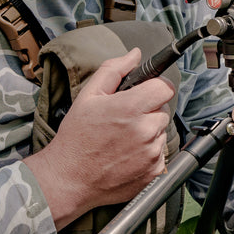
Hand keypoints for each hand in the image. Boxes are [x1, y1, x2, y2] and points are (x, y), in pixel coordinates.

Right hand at [23, 48, 175, 229]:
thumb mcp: (88, 96)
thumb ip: (113, 71)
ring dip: (148, 133)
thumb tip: (134, 55)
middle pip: (163, 110)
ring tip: (122, 140)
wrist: (69, 179)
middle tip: (124, 121)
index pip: (164, 87)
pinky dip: (148, 154)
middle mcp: (145, 130)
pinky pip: (160, 154)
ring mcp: (151, 153)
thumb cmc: (76, 138)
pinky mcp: (154, 172)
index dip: (155, 88)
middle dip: (148, 112)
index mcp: (130, 108)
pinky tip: (127, 156)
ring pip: (161, 132)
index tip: (145, 93)